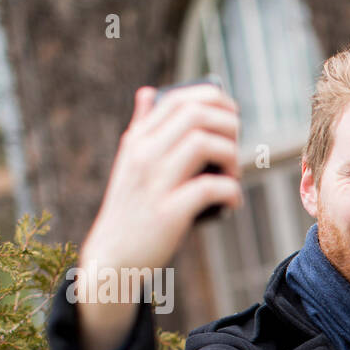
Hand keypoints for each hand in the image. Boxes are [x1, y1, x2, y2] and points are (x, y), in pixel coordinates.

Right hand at [83, 84, 242, 273]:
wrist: (112, 257)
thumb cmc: (130, 210)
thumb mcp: (129, 163)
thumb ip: (141, 127)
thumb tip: (147, 91)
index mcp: (138, 140)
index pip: (178, 100)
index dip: (214, 101)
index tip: (233, 117)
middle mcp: (143, 155)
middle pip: (196, 115)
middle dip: (230, 126)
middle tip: (237, 151)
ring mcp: (154, 182)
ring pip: (203, 143)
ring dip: (231, 157)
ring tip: (233, 177)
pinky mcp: (168, 212)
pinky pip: (210, 187)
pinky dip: (232, 192)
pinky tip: (233, 202)